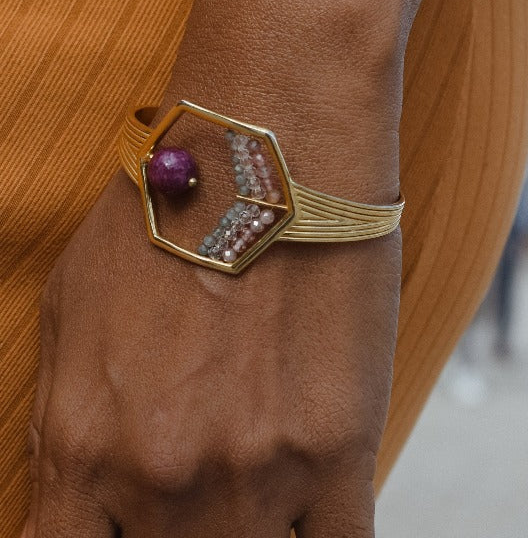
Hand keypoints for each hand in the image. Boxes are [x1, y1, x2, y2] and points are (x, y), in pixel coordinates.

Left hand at [24, 170, 400, 536]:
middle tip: (211, 492)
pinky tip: (320, 511)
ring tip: (263, 483)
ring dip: (255, 535)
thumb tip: (81, 485)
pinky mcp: (338, 450)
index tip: (138, 528)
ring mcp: (254, 471)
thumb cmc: (171, 212)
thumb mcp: (73, 310)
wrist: (268, 150)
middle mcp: (162, 477)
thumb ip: (68, 421)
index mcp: (81, 447)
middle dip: (185, 536)